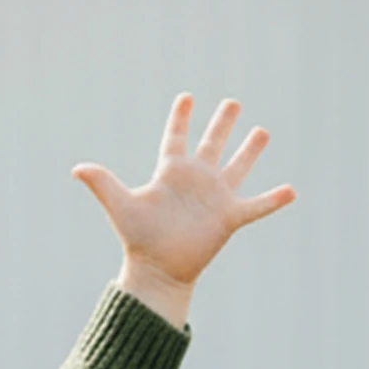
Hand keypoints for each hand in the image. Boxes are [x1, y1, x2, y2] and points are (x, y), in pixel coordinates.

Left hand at [72, 94, 295, 288]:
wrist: (157, 270)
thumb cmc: (138, 239)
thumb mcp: (121, 206)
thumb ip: (103, 183)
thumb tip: (76, 169)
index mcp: (171, 173)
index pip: (175, 138)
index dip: (180, 118)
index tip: (186, 98)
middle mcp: (195, 180)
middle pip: (212, 144)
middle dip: (222, 123)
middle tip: (233, 102)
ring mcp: (215, 197)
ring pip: (237, 167)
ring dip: (250, 150)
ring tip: (262, 132)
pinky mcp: (229, 217)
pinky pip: (257, 206)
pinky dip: (274, 200)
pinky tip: (292, 190)